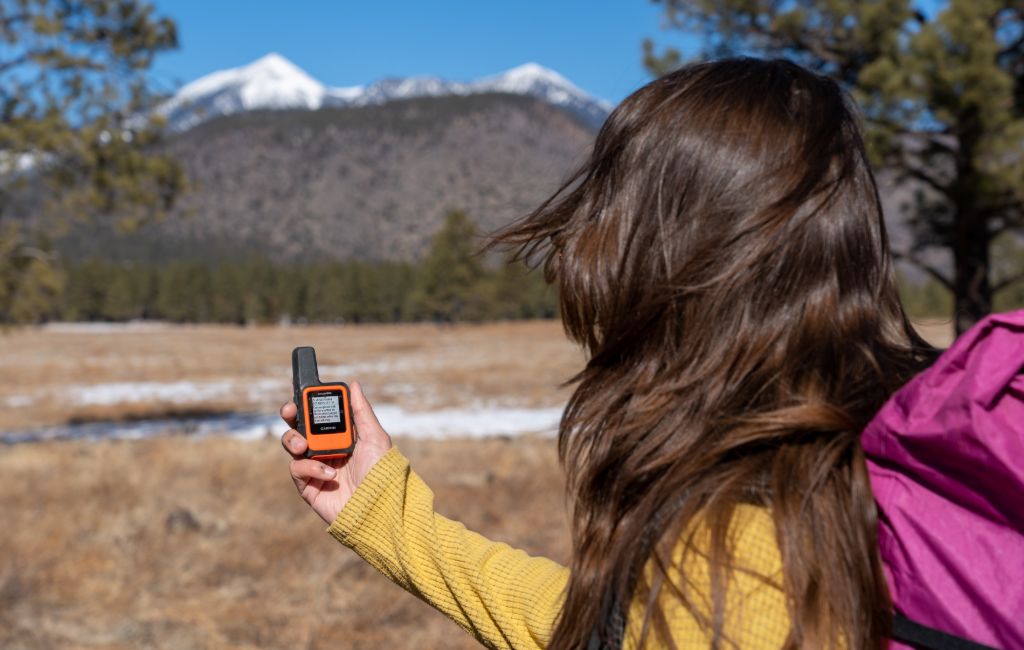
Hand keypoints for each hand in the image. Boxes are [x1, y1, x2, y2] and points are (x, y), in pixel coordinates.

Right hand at [280, 381, 392, 523]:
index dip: (308, 404)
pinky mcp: (308, 487)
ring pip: (292, 446)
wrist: (379, 508)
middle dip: (291, 416)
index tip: (302, 395)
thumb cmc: (382, 473)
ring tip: (304, 446)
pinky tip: (329, 473)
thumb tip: (354, 384)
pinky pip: (297, 470)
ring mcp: (315, 468)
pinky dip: (310, 468)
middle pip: (299, 427)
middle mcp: (326, 450)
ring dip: (293, 440)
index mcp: (341, 436)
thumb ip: (361, 412)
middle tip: (290, 411)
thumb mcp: (375, 437)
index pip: (319, 415)